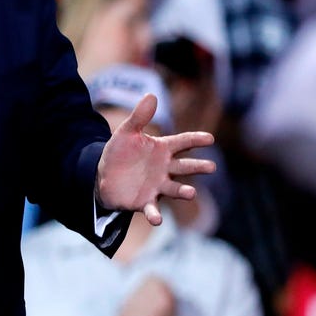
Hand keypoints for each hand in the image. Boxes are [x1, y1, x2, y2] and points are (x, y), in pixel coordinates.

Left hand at [96, 94, 215, 224]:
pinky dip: (155, 215)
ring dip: (183, 191)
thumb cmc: (120, 153)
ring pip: (174, 189)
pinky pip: (152, 210)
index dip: (195, 140)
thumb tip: (152, 95)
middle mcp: (164, 169)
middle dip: (197, 167)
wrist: (104, 176)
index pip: (182, 142)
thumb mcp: (126, 132)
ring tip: (191, 193)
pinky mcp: (145, 202)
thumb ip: (140, 117)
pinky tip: (157, 220)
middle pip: (184, 167)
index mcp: (162, 149)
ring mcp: (157, 186)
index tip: (210, 138)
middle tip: (211, 167)